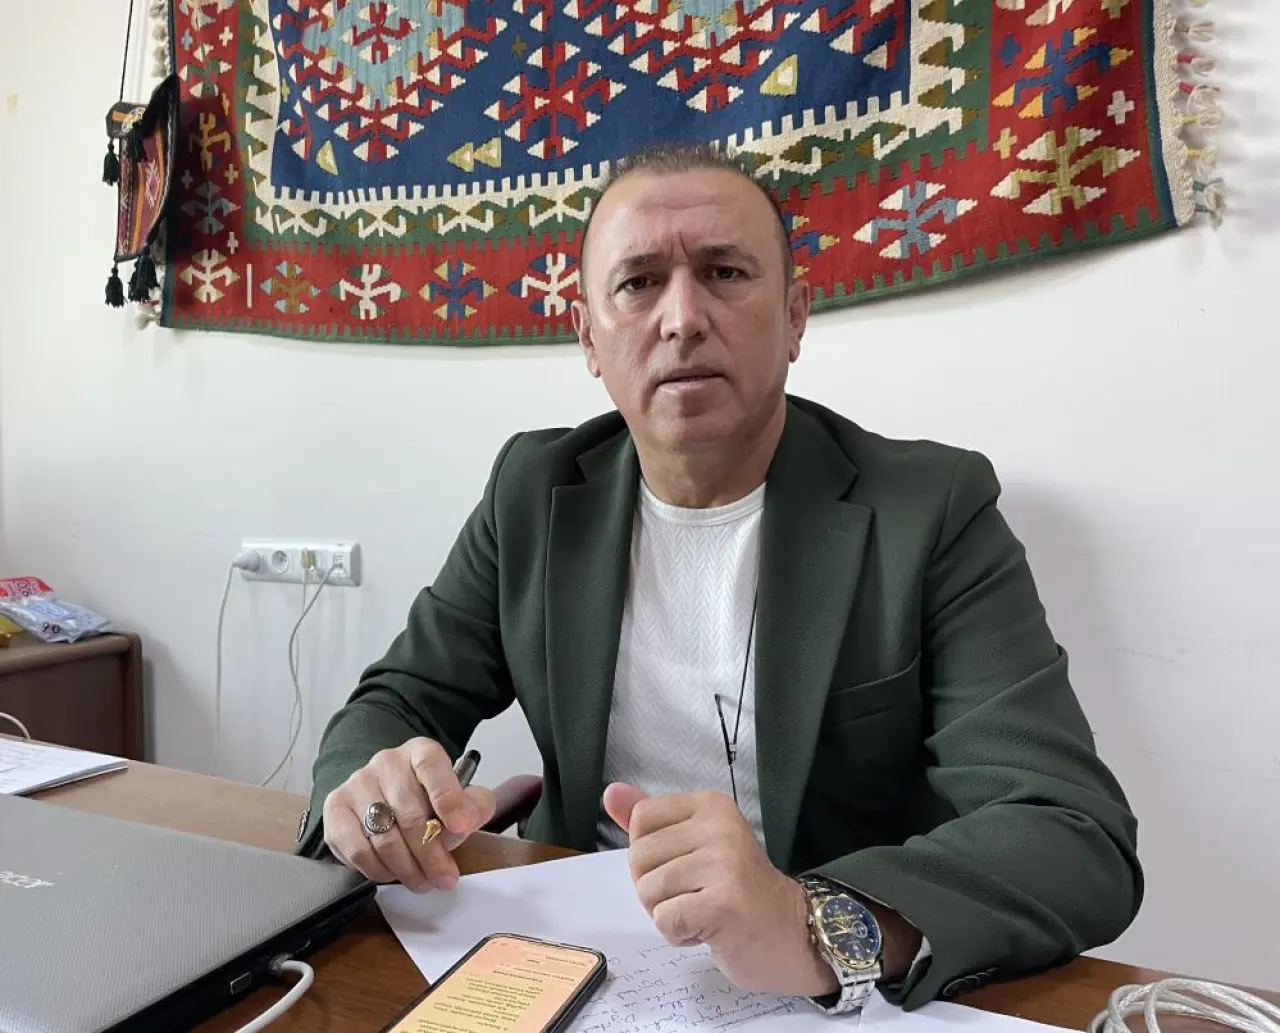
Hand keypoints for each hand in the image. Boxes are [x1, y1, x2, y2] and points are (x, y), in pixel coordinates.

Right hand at [322, 737, 495, 892]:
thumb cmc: (427, 799)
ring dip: (407, 870)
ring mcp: (357, 784)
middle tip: (445, 878)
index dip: (449, 799)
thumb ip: (474, 806)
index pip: (431, 767)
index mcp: (420, 752)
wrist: (385, 793)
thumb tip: (467, 821)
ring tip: (423, 882)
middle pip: (410, 815)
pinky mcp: (336, 808)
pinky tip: (393, 875)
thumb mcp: (460, 796)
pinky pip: (357, 850)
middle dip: (432, 855)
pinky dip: (378, 870)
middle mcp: (386, 763)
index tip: (463, 827)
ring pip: (384, 838)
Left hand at [603, 783, 836, 997]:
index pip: (641, 818)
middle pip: (639, 857)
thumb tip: (611, 793)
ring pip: (648, 891)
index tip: (685, 868)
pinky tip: (708, 930)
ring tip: (704, 912)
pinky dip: (679, 934)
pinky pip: (665, 919)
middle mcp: (720, 827)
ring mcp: (724, 864)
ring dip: (668, 914)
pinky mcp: (723, 903)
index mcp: (712, 806)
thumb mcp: (697, 846)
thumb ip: (653, 821)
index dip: (650, 854)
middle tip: (695, 896)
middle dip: (655, 890)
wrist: (794, 934)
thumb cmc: (740, 892)